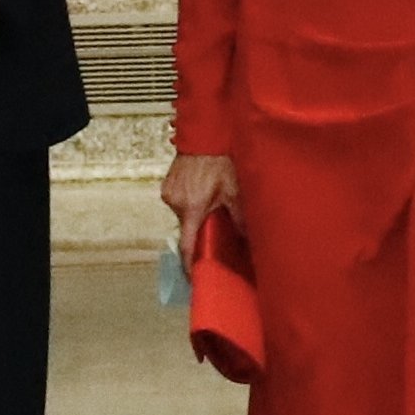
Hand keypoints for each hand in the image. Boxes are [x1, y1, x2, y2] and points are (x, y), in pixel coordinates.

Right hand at [160, 153, 243, 272]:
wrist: (205, 134)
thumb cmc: (220, 159)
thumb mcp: (235, 190)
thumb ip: (240, 218)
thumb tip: (246, 239)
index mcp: (191, 207)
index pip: (187, 246)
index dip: (190, 266)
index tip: (194, 279)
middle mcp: (175, 202)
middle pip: (187, 229)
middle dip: (200, 231)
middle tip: (216, 227)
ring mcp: (169, 192)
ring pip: (184, 215)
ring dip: (197, 214)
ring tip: (212, 202)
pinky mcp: (168, 184)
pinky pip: (179, 202)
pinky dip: (191, 203)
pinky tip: (203, 191)